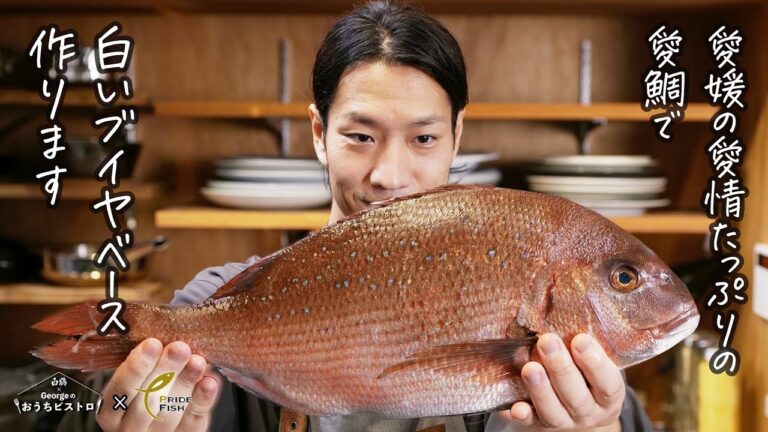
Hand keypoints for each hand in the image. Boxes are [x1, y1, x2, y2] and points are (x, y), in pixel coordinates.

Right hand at [96, 338, 221, 431]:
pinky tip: (209, 382)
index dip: (136, 367)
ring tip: (198, 361)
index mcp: (111, 409)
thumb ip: (148, 360)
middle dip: (165, 371)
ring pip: (170, 412)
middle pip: (146, 401)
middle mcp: (129, 427)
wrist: (162, 420)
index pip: (119, 390)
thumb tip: (168, 332)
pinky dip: (201, 400)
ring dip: (185, 383)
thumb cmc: (150, 386)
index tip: (152, 343)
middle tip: (179, 348)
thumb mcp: (140, 376)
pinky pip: (192, 421)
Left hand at [490, 333, 624, 430]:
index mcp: (608, 395)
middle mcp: (589, 412)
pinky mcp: (541, 426)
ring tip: (529, 367)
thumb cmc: (587, 374)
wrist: (578, 408)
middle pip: (577, 397)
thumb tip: (566, 308)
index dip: (595, 363)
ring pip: (554, 413)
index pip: (608, 383)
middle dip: (561, 368)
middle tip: (547, 341)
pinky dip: (524, 415)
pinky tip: (516, 407)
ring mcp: (566, 422)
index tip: (580, 339)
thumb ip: (584, 345)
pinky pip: (532, 423)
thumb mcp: (594, 360)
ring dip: (541, 390)